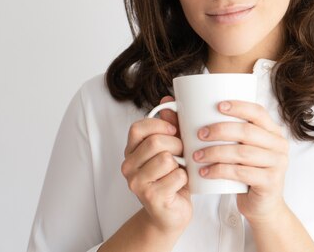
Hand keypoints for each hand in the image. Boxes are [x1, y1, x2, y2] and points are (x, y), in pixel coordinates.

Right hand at [121, 96, 191, 232]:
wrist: (170, 215)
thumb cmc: (172, 178)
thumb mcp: (171, 149)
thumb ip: (169, 125)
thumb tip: (168, 100)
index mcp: (131, 151)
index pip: (137, 128)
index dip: (160, 124)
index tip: (174, 130)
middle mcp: (128, 166)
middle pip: (155, 142)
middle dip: (177, 144)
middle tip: (184, 153)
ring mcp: (137, 183)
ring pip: (166, 159)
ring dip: (181, 162)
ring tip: (183, 169)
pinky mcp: (151, 197)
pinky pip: (176, 177)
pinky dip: (185, 178)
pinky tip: (182, 184)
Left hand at [192, 100, 289, 222]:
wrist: (262, 206)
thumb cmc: (246, 173)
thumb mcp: (242, 150)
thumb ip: (228, 133)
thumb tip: (188, 114)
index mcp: (273, 131)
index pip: (258, 112)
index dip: (238, 107)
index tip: (217, 106)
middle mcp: (279, 145)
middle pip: (247, 132)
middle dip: (220, 130)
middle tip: (200, 134)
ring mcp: (277, 164)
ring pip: (242, 153)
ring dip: (215, 152)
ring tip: (197, 156)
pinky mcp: (270, 182)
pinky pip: (241, 173)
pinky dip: (220, 171)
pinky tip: (205, 172)